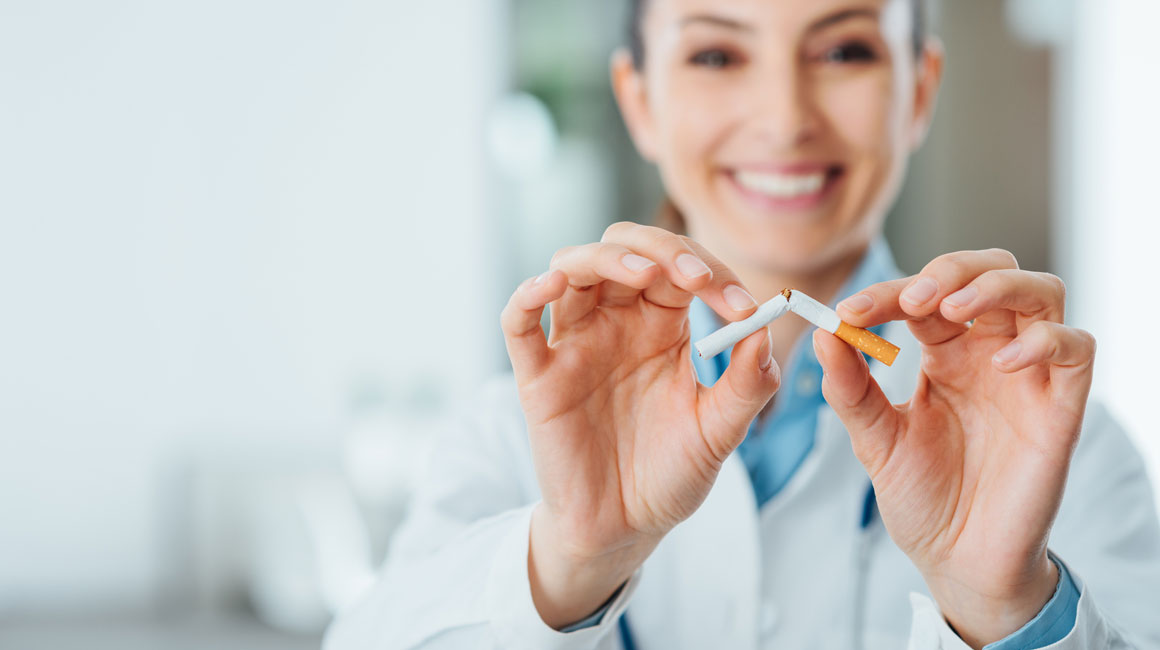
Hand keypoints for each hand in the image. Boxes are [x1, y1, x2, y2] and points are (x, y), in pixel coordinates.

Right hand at [501, 222, 779, 627]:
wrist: (625, 528)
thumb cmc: (671, 474)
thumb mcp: (719, 432)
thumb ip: (745, 384)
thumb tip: (764, 329)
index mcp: (661, 326)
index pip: (680, 269)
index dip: (712, 272)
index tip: (743, 306)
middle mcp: (616, 322)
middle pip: (624, 249)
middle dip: (663, 249)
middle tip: (698, 278)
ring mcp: (574, 344)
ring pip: (573, 268)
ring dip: (607, 258)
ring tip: (646, 273)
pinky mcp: (537, 376)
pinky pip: (519, 323)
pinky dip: (527, 295)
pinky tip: (551, 284)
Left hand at [816, 249, 1093, 647]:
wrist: (957, 561)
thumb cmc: (922, 498)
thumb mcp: (875, 440)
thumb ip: (850, 388)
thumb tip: (822, 333)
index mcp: (944, 354)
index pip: (923, 295)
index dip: (886, 293)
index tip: (847, 312)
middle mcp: (989, 354)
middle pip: (992, 270)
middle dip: (951, 270)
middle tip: (911, 299)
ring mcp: (1028, 376)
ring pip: (1041, 292)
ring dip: (997, 286)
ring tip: (954, 309)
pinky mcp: (1061, 408)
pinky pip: (1076, 349)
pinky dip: (1044, 341)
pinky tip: (1004, 361)